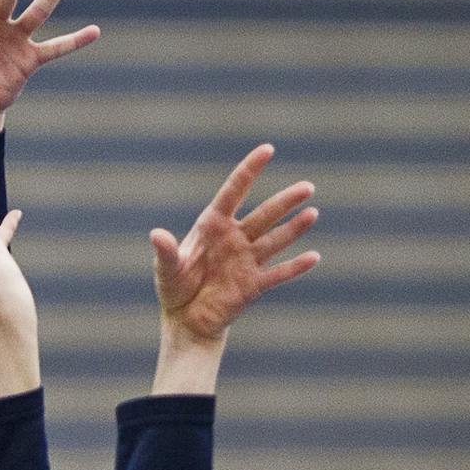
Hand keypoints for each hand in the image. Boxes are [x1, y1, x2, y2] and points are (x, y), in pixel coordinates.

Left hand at [153, 144, 320, 347]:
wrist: (186, 319)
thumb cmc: (174, 287)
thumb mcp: (166, 269)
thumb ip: (166, 251)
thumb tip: (156, 234)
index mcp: (213, 225)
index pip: (234, 192)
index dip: (250, 170)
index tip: (268, 150)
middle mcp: (235, 237)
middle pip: (264, 215)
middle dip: (285, 201)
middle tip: (308, 186)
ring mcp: (247, 260)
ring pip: (275, 240)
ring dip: (294, 228)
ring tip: (312, 214)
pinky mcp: (253, 284)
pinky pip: (278, 274)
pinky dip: (295, 267)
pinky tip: (313, 257)